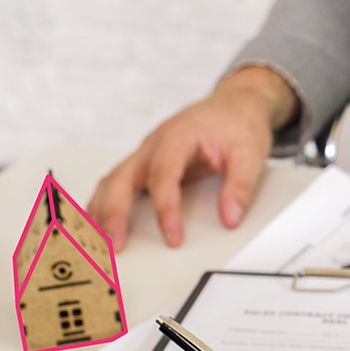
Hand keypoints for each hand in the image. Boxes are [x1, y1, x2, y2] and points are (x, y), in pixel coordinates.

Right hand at [87, 66, 298, 249]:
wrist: (234, 105)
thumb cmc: (238, 125)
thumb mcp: (250, 154)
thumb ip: (240, 187)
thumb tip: (230, 218)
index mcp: (177, 136)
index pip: (163, 176)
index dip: (166, 210)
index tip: (173, 238)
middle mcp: (154, 144)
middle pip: (122, 178)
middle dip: (115, 213)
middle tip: (116, 245)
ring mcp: (146, 154)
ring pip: (112, 181)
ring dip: (102, 211)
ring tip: (99, 242)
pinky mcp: (145, 164)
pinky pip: (118, 185)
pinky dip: (106, 205)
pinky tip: (101, 226)